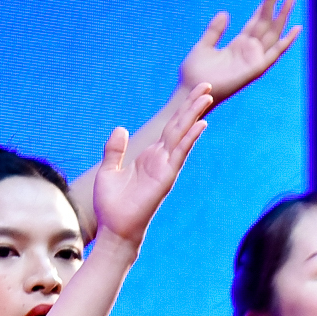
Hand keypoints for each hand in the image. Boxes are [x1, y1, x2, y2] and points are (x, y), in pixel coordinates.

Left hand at [90, 95, 211, 250]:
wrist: (115, 230)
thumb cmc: (112, 206)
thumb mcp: (109, 171)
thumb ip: (115, 151)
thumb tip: (120, 129)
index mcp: (150, 157)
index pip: (169, 129)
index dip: (181, 111)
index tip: (193, 94)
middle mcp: (161, 160)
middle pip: (180, 127)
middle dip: (192, 105)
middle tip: (207, 86)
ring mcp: (165, 168)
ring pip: (183, 135)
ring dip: (195, 115)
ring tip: (206, 96)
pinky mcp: (165, 177)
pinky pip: (179, 153)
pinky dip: (189, 138)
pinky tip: (200, 124)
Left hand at [179, 0, 301, 103]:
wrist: (193, 89)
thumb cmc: (196, 73)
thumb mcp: (204, 45)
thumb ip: (215, 30)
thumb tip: (225, 13)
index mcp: (238, 44)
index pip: (256, 20)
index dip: (264, 4)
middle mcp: (249, 50)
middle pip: (266, 22)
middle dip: (273, 3)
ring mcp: (254, 59)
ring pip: (273, 33)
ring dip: (283, 15)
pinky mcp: (256, 68)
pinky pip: (275, 53)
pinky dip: (286, 42)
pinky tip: (296, 28)